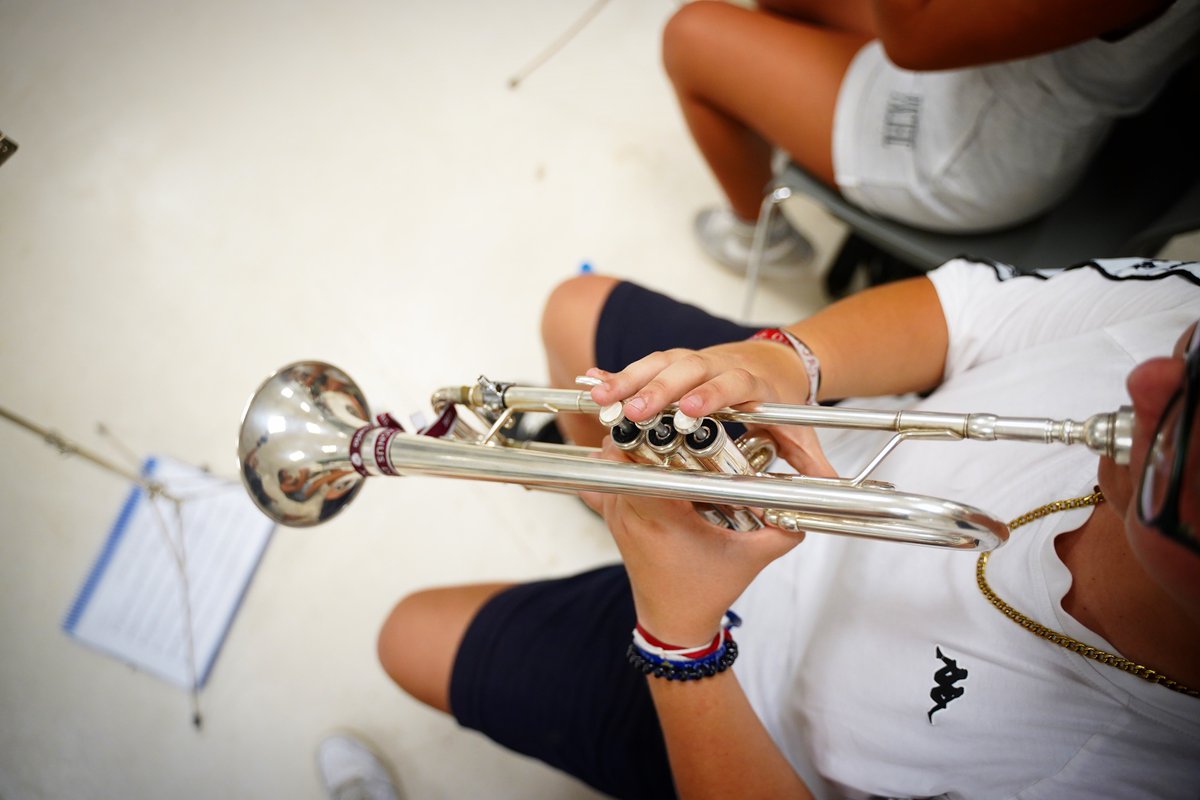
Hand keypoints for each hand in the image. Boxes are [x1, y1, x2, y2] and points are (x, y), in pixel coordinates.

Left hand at [582, 439, 805, 645]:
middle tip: (679, 424)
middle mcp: (629, 510)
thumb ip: (783, 527)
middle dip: (647, 431)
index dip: (658, 434)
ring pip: (607, 458)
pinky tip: (639, 457)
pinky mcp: (612, 515)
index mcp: (658, 516)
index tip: (682, 423)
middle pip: (621, 450)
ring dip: (632, 443)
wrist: (674, 623)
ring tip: (665, 434)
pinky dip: (617, 462)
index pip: (642, 459)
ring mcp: (615, 512)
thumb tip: (807, 497)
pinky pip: (601, 478)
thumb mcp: (751, 557)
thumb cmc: (707, 590)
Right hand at [586, 342, 837, 477]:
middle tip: (635, 411)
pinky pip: (643, 367)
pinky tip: (593, 386)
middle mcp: (718, 367)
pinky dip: (619, 376)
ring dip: (629, 380)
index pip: (732, 383)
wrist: (776, 362)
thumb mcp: (800, 433)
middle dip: (660, 390)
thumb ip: (811, 461)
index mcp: (751, 384)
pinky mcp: (673, 366)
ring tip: (603, 400)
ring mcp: (693, 363)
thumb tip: (830, 489)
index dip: (711, 395)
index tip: (692, 410)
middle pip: (687, 370)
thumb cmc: (782, 403)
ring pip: (659, 364)